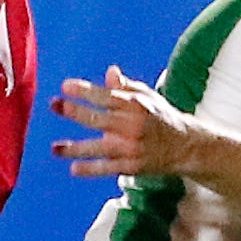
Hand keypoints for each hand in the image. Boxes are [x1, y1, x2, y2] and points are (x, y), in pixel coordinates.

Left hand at [51, 67, 196, 177]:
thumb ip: (125, 87)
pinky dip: (91, 169)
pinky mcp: (133, 166)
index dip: (85, 90)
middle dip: (75, 111)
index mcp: (135, 105)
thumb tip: (109, 71)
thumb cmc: (161, 117)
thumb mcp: (147, 97)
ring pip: (99, 147)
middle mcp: (132, 125)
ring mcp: (132, 147)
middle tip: (55, 104)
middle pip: (99, 118)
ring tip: (55, 148)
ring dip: (76, 148)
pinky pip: (108, 168)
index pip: (106, 96)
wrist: (186, 146)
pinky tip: (73, 168)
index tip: (65, 85)